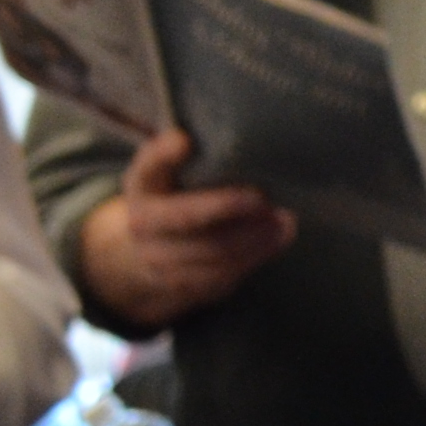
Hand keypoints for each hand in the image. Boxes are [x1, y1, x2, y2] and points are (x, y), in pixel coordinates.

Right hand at [74, 128, 294, 330]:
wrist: (147, 253)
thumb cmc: (174, 198)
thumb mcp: (171, 173)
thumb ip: (192, 158)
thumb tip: (234, 149)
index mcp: (141, 185)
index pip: (148, 167)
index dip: (163, 154)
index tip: (185, 141)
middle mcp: (142, 222)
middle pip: (186, 217)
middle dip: (228, 206)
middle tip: (264, 198)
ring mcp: (158, 257)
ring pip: (212, 250)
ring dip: (254, 237)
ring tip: (284, 221)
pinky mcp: (182, 284)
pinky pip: (223, 273)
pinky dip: (255, 256)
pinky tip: (277, 240)